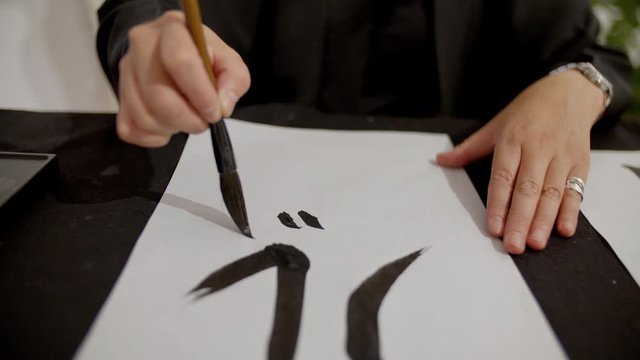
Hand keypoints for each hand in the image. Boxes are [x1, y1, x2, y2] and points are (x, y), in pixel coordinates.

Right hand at [116, 11, 250, 146]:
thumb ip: (234, 80)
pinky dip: (154, 137)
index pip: (179, 61)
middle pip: (157, 95)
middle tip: (203, 122)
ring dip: (172, 128)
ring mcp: (125, 71)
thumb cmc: (204, 58)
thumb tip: (221, 106)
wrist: (171, 56)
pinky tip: (168, 125)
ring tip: (186, 118)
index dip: (199, 94)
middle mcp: (141, 45)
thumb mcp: (229, 62)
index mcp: (173, 29)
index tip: (214, 113)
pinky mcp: (119, 98)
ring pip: (144, 116)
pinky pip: (130, 130)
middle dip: (186, 119)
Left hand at [437, 70, 604, 253]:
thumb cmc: (528, 111)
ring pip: (552, 193)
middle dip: (520, 220)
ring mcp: (561, 156)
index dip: (498, 204)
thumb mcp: (495, 125)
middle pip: (528, 190)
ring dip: (544, 221)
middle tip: (514, 246)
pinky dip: (571, 211)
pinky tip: (564, 229)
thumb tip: (441, 160)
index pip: (503, 177)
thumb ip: (469, 149)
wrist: (568, 92)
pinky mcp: (581, 162)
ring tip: (535, 243)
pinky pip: (576, 189)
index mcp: (513, 140)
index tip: (494, 228)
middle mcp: (538, 149)